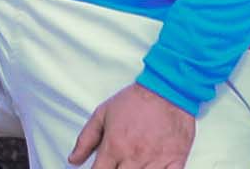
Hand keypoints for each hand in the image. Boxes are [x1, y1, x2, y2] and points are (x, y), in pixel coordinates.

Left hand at [72, 81, 203, 168]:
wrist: (169, 88)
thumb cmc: (137, 100)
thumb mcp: (103, 113)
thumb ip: (86, 139)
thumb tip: (74, 159)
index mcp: (114, 147)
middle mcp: (134, 157)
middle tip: (118, 166)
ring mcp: (155, 161)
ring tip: (132, 166)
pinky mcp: (175, 161)